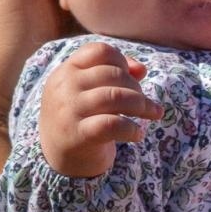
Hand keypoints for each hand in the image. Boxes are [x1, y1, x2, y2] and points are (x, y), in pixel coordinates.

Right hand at [38, 41, 161, 176]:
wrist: (58, 160)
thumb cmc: (81, 119)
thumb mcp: (90, 92)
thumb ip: (114, 74)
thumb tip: (141, 69)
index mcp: (65, 71)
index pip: (99, 51)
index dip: (122, 61)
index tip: (131, 77)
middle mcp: (63, 88)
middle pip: (112, 74)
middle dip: (136, 87)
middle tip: (144, 103)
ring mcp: (68, 111)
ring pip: (115, 96)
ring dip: (142, 105)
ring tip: (153, 114)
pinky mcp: (77, 135)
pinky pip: (112, 124)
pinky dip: (131, 129)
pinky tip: (137, 135)